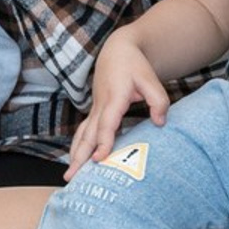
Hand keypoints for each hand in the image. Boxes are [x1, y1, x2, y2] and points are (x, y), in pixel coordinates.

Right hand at [66, 26, 169, 179]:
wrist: (117, 51)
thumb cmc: (134, 65)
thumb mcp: (150, 79)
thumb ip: (158, 100)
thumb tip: (159, 123)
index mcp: (114, 97)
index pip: (107, 123)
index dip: (103, 141)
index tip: (99, 158)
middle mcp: (100, 106)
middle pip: (87, 134)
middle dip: (79, 156)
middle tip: (71, 177)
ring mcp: (94, 109)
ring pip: (82, 134)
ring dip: (75, 154)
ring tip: (68, 175)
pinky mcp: (94, 112)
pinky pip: (83, 132)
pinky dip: (77, 147)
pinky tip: (75, 161)